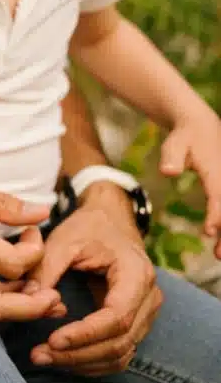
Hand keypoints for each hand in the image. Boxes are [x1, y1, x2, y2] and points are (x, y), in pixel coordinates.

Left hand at [27, 202, 161, 375]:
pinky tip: (64, 359)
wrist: (111, 221)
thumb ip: (46, 268)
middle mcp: (149, 299)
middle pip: (120, 342)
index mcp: (136, 275)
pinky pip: (119, 353)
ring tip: (44, 359)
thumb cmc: (88, 228)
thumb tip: (28, 299)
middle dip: (78, 354)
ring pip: (121, 353)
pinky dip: (93, 362)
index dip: (85, 334)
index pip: (117, 317)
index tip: (53, 340)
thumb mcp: (64, 239)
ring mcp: (145, 314)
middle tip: (39, 355)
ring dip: (83, 362)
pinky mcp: (135, 323)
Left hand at [159, 116, 220, 248]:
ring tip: (219, 255)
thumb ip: (171, 157)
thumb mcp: (174, 143)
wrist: (202, 127)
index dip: (216, 214)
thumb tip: (168, 172)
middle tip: (218, 255)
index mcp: (217, 171)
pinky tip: (220, 243)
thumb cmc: (185, 138)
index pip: (220, 195)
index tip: (208, 231)